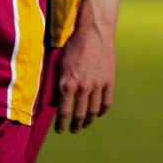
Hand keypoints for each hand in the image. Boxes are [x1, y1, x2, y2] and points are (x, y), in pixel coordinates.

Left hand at [54, 0, 115, 133]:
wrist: (93, 32)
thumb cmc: (73, 46)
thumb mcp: (59, 64)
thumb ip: (56, 85)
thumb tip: (54, 103)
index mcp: (67, 83)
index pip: (63, 111)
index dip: (61, 123)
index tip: (59, 130)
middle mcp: (82, 87)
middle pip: (79, 114)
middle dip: (75, 125)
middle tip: (73, 130)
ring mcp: (97, 85)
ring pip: (93, 111)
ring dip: (89, 121)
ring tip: (85, 125)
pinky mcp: (109, 81)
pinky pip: (106, 102)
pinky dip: (102, 111)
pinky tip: (99, 114)